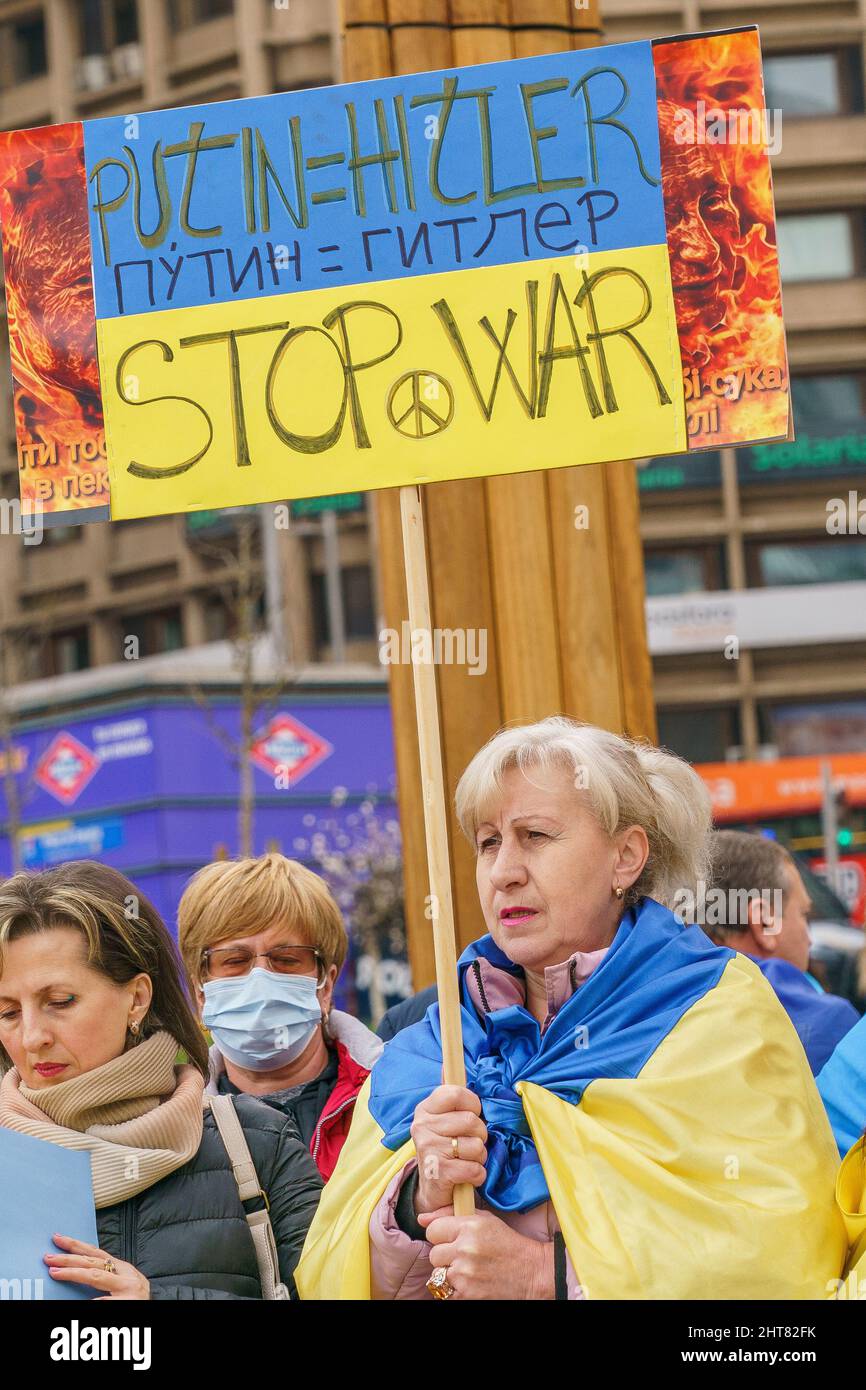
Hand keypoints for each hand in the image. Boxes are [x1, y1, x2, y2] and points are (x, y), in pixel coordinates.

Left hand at [45, 1234, 150, 1299]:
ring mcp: (127, 1289)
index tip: (58, 1239)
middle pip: (93, 1262)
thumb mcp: (124, 1282)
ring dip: (74, 1273)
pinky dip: (91, 1300)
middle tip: (49, 1257)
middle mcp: (126, 1275)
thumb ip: (106, 1276)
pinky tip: (77, 1300)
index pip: (95, 1253)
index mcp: (123, 1268)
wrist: (166, 1306)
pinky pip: (104, 1301)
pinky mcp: (128, 1304)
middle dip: (69, 1258)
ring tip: (55, 1271)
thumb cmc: (139, 1299)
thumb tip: (79, 1268)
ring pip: (96, 1277)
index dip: (76, 1245)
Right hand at [410, 1084, 486, 1213]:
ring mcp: (429, 1149)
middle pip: (472, 1121)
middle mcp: (422, 1126)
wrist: (431, 1188)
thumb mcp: (442, 1118)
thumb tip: (448, 1063)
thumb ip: (449, 1094)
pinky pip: (475, 1169)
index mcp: (425, 1108)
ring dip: (479, 1157)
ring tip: (466, 1159)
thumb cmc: (444, 1146)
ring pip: (476, 1146)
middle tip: (469, 1143)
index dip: (473, 1104)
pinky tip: (467, 1175)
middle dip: (480, 1135)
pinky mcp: (438, 1172)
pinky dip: (478, 1174)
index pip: (457, 1093)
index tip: (472, 1114)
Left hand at [420, 1208, 553, 1300]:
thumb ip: (451, 1215)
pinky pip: (445, 1292)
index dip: (441, 1235)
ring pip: (438, 1273)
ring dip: (450, 1273)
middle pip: (434, 1254)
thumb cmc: (507, 1243)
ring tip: (469, 1270)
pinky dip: (455, 1289)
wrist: (531, 1272)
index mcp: (469, 1227)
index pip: (432, 1230)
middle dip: (446, 1256)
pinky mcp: (466, 1294)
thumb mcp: (484, 1221)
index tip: (451, 1239)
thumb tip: (421, 1218)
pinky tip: (471, 1282)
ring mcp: (464, 1274)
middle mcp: (465, 1249)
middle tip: (463, 1256)